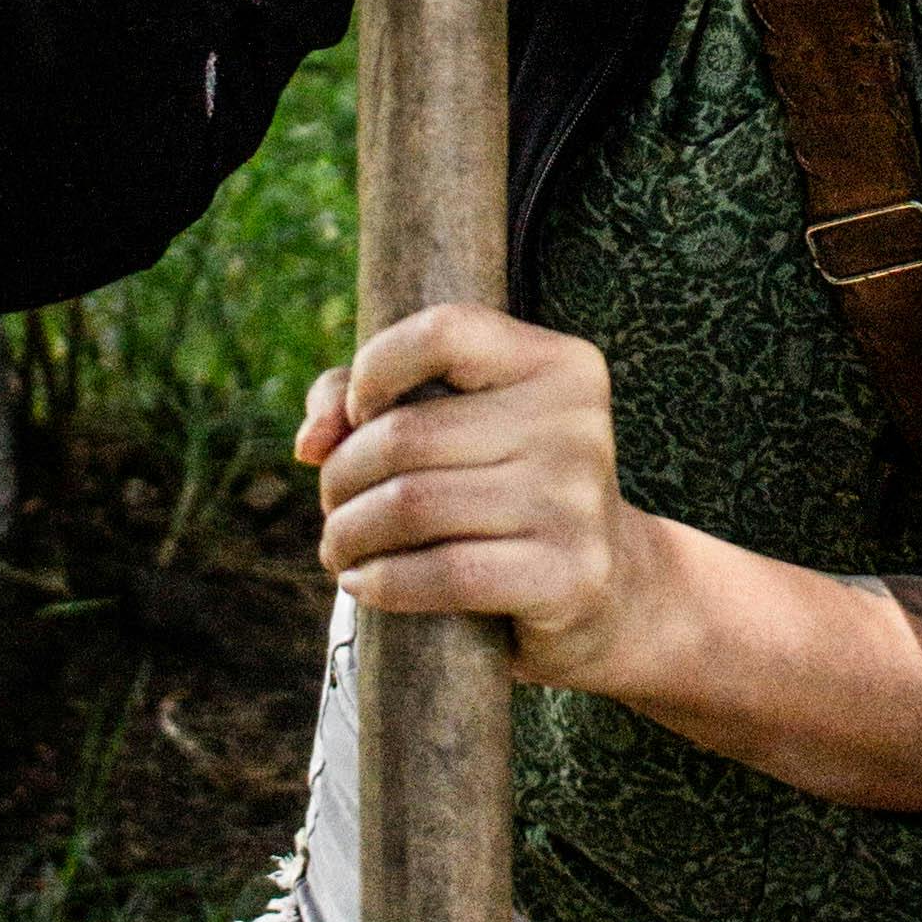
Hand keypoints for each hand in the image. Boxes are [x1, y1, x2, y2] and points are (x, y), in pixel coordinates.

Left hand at [298, 302, 637, 683]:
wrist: (609, 589)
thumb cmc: (506, 491)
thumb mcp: (456, 425)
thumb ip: (365, 402)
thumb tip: (312, 442)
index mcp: (559, 364)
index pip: (442, 332)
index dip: (373, 370)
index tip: (359, 416)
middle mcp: (576, 422)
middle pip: (406, 435)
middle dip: (342, 476)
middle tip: (334, 505)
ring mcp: (576, 501)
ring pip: (412, 506)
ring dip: (348, 534)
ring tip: (340, 547)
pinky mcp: (568, 575)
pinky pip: (444, 573)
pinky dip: (381, 582)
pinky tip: (364, 583)